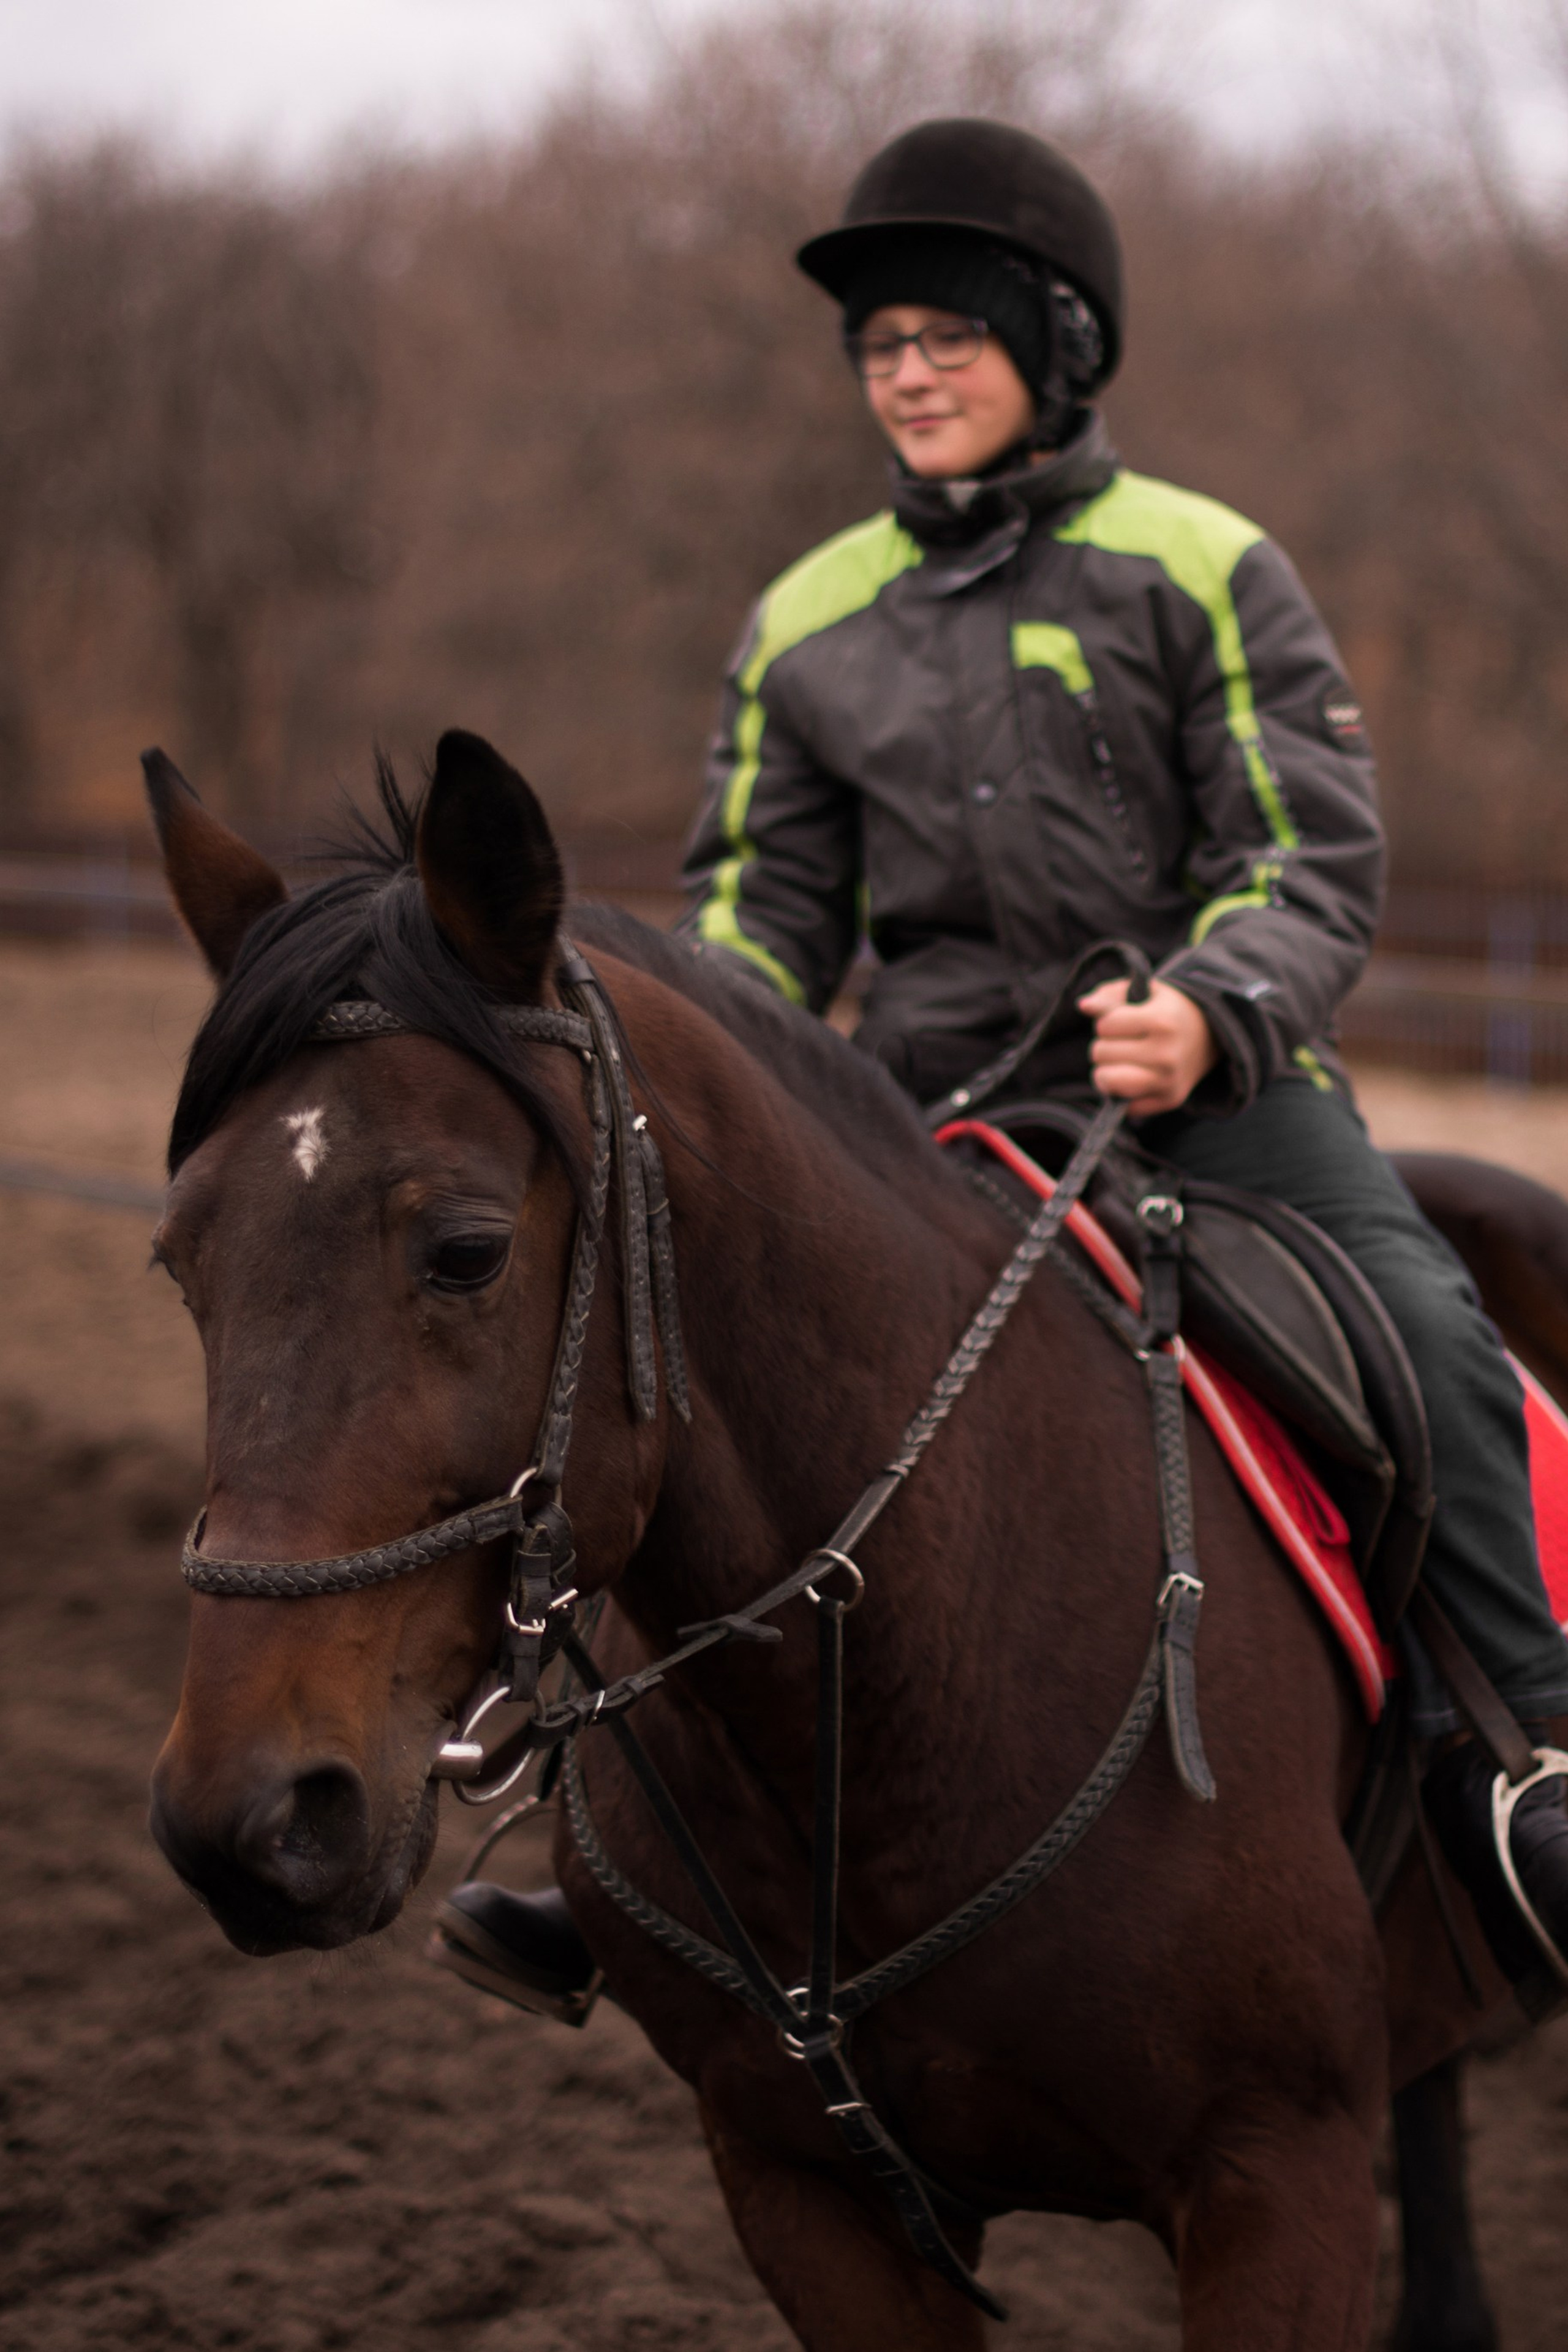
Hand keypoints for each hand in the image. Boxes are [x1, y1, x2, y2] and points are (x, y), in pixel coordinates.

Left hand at [1077, 978, 1217, 1118]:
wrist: (1210, 1035)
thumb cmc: (1168, 1010)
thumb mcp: (1144, 991)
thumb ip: (1110, 995)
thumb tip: (1084, 1005)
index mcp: (1161, 1022)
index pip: (1105, 1026)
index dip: (1107, 1021)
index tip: (1122, 1021)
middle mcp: (1166, 1055)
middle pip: (1101, 1053)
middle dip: (1106, 1044)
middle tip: (1125, 1041)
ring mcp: (1168, 1081)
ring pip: (1106, 1080)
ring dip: (1105, 1070)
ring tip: (1121, 1060)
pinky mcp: (1168, 1101)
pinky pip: (1123, 1103)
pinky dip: (1120, 1091)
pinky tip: (1133, 1076)